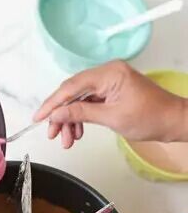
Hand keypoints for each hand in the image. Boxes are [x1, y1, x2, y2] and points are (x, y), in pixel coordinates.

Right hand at [34, 60, 187, 147]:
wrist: (173, 122)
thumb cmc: (152, 117)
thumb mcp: (112, 118)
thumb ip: (81, 114)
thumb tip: (57, 114)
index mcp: (109, 73)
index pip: (71, 87)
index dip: (52, 103)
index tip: (39, 117)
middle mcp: (107, 73)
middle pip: (72, 93)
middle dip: (60, 115)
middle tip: (52, 133)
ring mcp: (108, 82)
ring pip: (77, 101)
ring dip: (69, 120)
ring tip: (67, 139)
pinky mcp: (109, 91)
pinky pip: (87, 103)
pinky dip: (80, 118)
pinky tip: (77, 132)